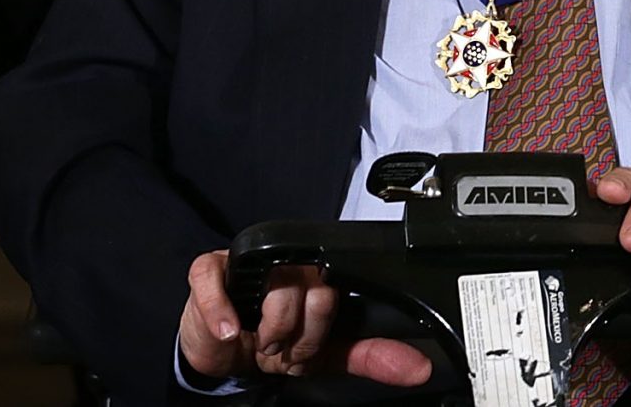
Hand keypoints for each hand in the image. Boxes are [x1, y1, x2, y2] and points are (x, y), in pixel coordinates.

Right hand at [177, 249, 431, 384]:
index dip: (322, 327)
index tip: (309, 351)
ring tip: (260, 343)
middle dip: (297, 334)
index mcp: (320, 275)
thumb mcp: (323, 355)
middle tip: (282, 349)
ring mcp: (250, 261)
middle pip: (311, 287)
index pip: (337, 290)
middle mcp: (291, 261)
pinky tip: (231, 332)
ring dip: (268, 329)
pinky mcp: (211, 268)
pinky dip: (222, 312)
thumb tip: (419, 369)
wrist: (222, 351)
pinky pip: (215, 279)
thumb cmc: (273, 343)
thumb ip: (371, 357)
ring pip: (275, 286)